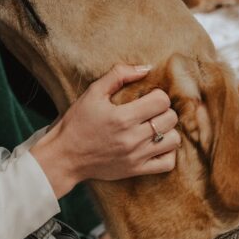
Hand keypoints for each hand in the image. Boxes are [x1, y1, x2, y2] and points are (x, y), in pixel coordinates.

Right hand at [30, 64, 179, 197]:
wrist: (64, 156)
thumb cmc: (77, 122)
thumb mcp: (92, 93)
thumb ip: (118, 75)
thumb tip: (146, 68)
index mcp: (122, 117)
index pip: (161, 101)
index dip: (157, 95)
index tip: (148, 97)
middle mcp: (132, 138)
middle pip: (170, 118)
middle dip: (163, 110)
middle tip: (151, 111)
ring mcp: (136, 156)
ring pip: (173, 140)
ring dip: (167, 130)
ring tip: (155, 127)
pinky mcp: (136, 170)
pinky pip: (167, 163)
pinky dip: (167, 152)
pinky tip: (157, 144)